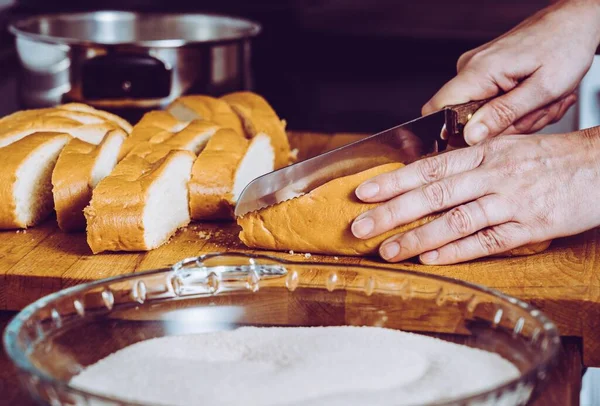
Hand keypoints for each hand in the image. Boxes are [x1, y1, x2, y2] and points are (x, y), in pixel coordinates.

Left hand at [350, 129, 599, 263]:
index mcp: (484, 152)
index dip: (394, 181)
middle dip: (392, 212)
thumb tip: (430, 175)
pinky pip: (487, 242)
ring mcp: (511, 201)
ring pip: (454, 221)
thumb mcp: (508, 147)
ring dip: (417, 237)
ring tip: (388, 250)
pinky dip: (457, 252)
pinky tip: (431, 260)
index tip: (364, 192)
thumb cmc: (552, 158)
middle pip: (433, 196)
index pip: (429, 168)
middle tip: (360, 227)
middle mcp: (493, 175)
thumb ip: (470, 161)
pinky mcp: (530, 227)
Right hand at [423, 0, 599, 144]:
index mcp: (478, 72)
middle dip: (504, 126)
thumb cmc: (565, 45)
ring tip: (541, 102)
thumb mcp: (542, 90)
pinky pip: (491, 105)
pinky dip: (515, 108)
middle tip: (534, 113)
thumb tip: (470, 137)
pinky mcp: (486, 75)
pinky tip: (534, 98)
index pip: (438, 112)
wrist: (575, 21)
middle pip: (467, 121)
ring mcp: (477, 72)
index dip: (455, 134)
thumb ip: (503, 116)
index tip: (488, 137)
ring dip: (516, 118)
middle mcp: (470, 70)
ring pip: (483, 116)